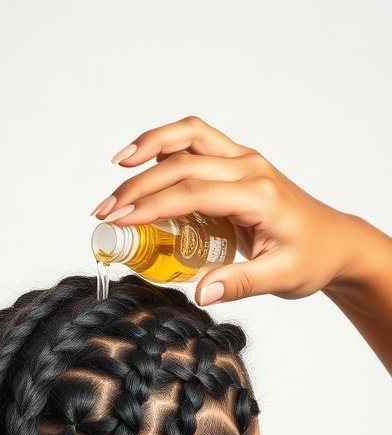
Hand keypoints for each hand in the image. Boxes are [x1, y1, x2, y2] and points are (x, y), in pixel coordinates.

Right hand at [91, 115, 357, 305]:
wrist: (334, 242)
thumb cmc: (310, 258)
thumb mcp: (280, 278)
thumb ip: (240, 284)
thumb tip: (202, 294)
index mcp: (260, 195)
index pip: (194, 191)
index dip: (152, 205)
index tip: (120, 221)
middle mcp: (250, 168)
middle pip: (184, 161)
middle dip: (139, 183)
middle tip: (106, 211)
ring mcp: (244, 160)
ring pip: (190, 135)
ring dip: (150, 145)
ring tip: (118, 165)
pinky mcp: (237, 162)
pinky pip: (197, 141)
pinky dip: (166, 145)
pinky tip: (142, 163)